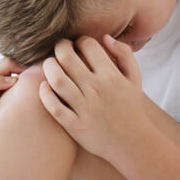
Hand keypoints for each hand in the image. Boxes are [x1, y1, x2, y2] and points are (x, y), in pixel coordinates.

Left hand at [38, 35, 147, 159]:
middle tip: (59, 50)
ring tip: (50, 66)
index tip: (77, 45)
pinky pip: (53, 106)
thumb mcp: (135, 78)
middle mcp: (97, 90)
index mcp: (111, 76)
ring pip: (57, 80)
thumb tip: (105, 37)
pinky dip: (45, 94)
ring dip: (48, 67)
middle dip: (59, 47)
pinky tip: (45, 87)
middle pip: (67, 57)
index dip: (79, 40)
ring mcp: (85, 108)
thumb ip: (124, 54)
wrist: (133, 142)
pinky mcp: (75, 125)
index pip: (88, 45)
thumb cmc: (130, 107)